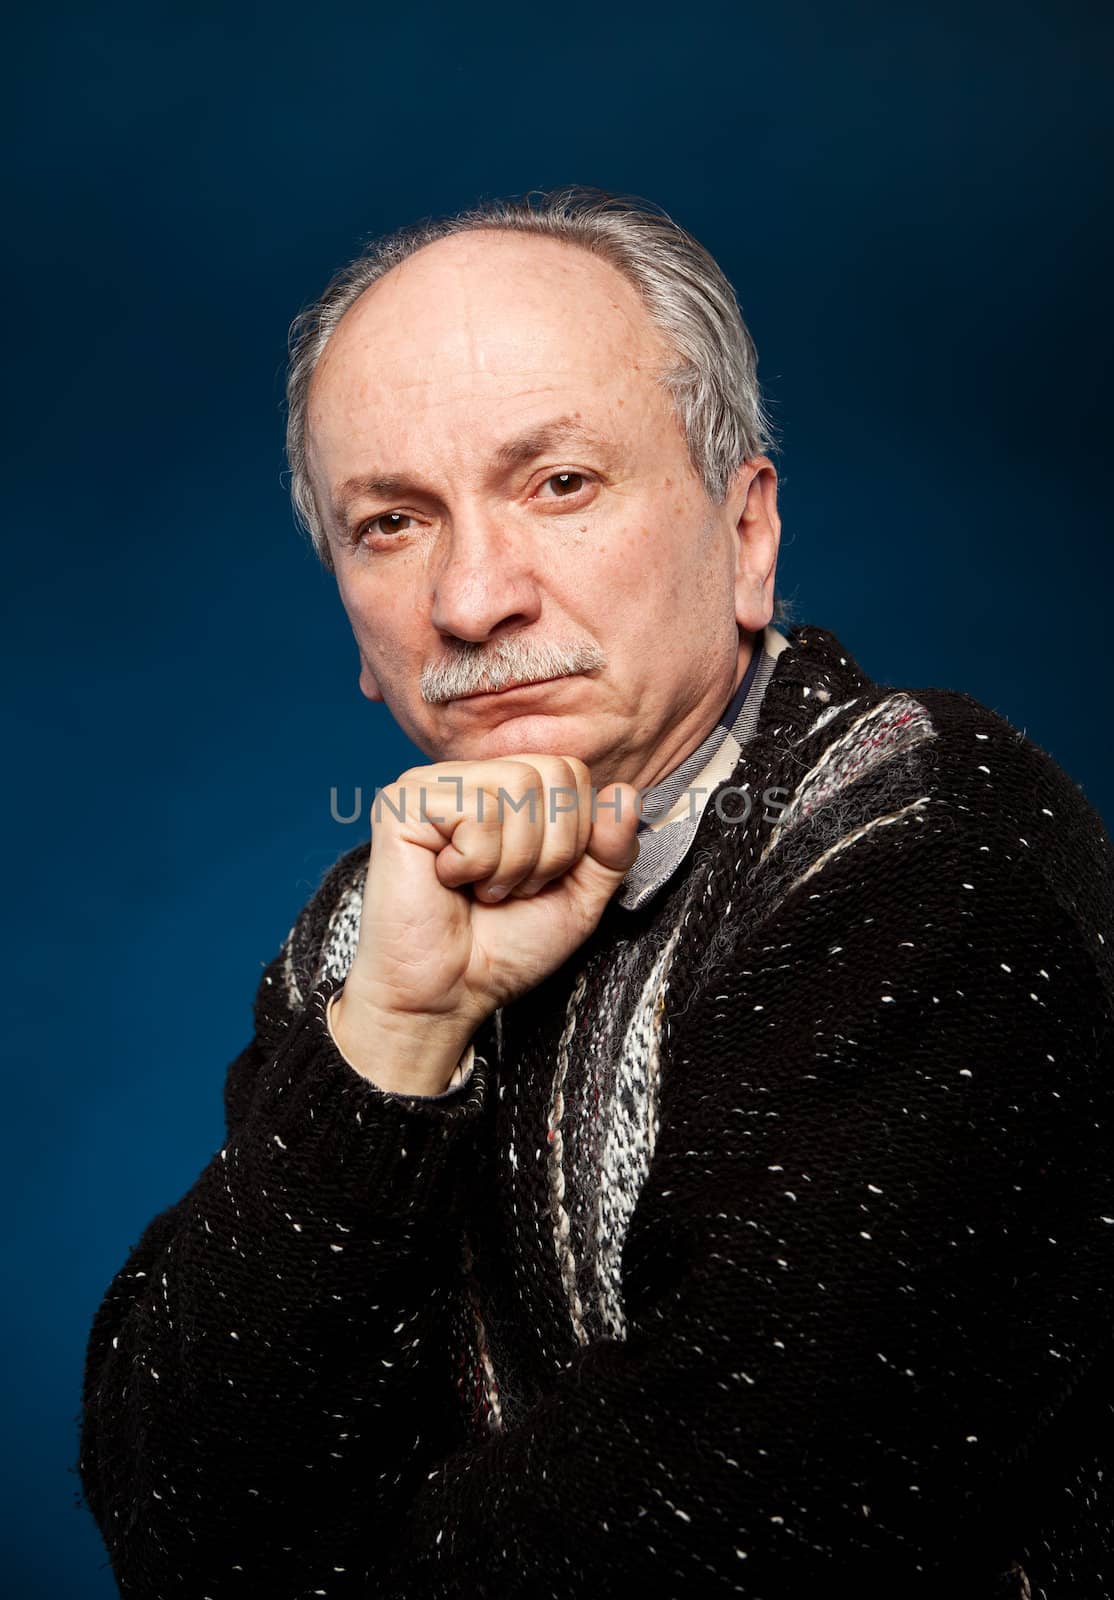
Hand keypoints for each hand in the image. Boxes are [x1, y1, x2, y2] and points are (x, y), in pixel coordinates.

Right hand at [330, 756, 639, 1092]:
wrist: (446, 995)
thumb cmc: (503, 948)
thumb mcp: (580, 898)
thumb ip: (611, 849)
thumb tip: (627, 795)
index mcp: (504, 789)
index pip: (572, 770)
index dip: (574, 835)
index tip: (538, 879)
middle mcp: (469, 777)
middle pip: (551, 773)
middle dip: (549, 849)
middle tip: (509, 888)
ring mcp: (432, 784)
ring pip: (517, 788)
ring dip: (512, 861)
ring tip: (482, 888)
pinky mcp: (402, 802)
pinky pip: (476, 810)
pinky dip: (476, 862)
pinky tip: (448, 880)